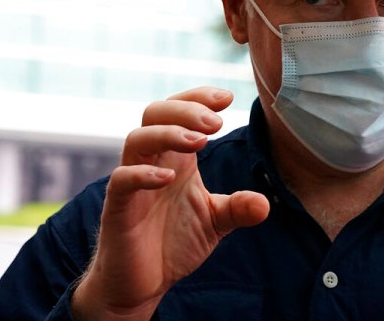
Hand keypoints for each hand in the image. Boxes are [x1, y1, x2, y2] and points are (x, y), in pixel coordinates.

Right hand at [72, 87, 269, 320]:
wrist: (143, 285)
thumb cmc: (174, 242)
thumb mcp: (215, 221)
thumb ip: (238, 208)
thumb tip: (265, 204)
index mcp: (176, 157)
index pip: (179, 110)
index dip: (199, 98)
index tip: (228, 98)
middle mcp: (152, 162)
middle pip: (155, 112)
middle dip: (187, 109)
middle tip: (216, 122)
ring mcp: (133, 184)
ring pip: (137, 139)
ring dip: (169, 133)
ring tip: (200, 142)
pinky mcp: (118, 210)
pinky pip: (121, 180)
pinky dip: (142, 174)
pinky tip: (170, 178)